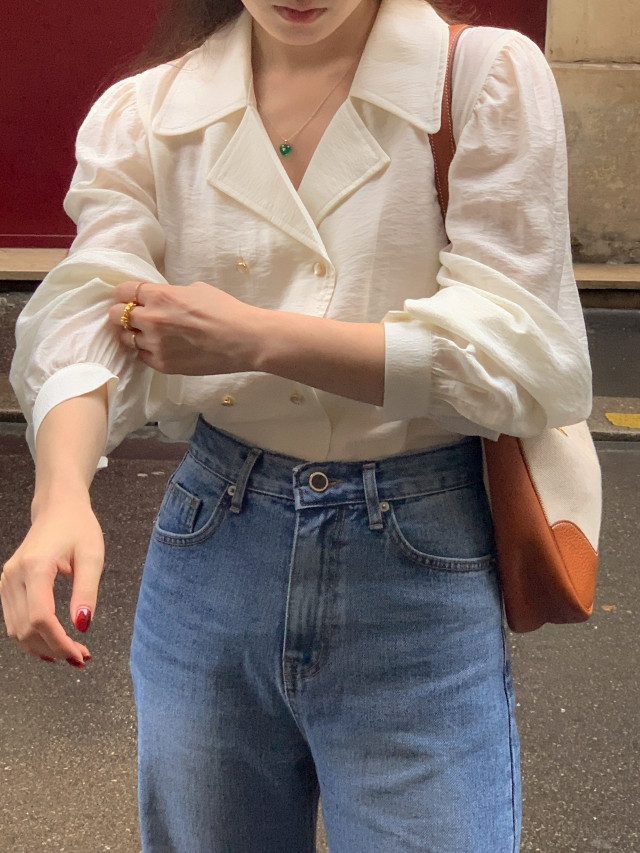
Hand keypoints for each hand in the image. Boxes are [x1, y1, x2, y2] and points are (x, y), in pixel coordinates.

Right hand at [1, 498, 103, 665]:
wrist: (58, 508)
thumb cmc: (78, 528)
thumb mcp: (92, 556)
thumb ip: (87, 591)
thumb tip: (82, 625)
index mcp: (35, 567)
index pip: (41, 617)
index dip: (59, 642)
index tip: (79, 655)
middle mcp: (14, 575)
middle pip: (26, 628)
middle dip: (53, 649)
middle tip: (81, 658)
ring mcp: (6, 580)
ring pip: (15, 629)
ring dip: (42, 647)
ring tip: (71, 654)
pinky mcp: (7, 583)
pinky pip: (13, 619)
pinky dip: (31, 636)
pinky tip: (52, 643)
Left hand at [109, 280, 263, 375]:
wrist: (244, 340)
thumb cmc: (225, 310)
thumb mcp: (195, 290)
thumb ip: (170, 294)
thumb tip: (159, 299)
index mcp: (159, 296)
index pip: (122, 291)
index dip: (124, 294)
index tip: (129, 298)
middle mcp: (151, 320)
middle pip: (116, 316)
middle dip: (122, 314)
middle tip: (134, 317)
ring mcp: (155, 345)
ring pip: (126, 339)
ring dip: (134, 335)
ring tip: (149, 334)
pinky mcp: (162, 364)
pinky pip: (141, 357)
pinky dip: (146, 351)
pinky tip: (161, 348)